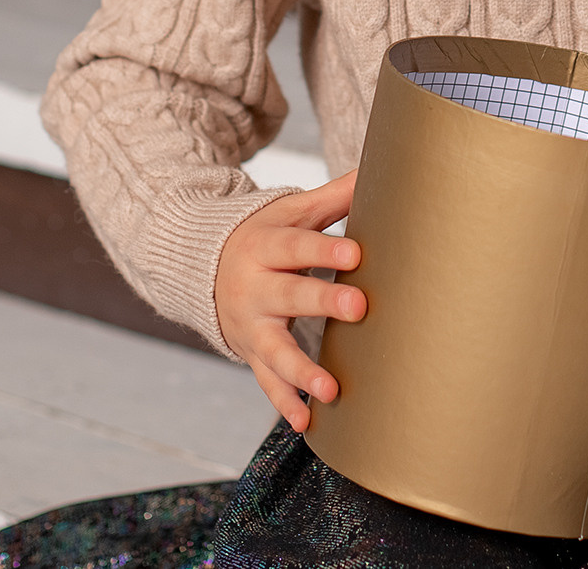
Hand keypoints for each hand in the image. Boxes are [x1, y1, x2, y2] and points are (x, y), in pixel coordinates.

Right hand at [217, 168, 363, 432]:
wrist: (204, 269)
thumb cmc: (267, 236)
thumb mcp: (291, 212)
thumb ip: (335, 196)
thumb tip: (383, 164)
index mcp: (265, 245)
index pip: (297, 246)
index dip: (326, 249)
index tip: (357, 253)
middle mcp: (254, 287)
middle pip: (290, 294)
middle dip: (323, 302)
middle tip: (360, 307)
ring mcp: (250, 325)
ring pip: (275, 350)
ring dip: (302, 371)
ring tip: (331, 388)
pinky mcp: (251, 354)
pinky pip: (266, 382)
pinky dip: (283, 403)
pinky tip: (306, 423)